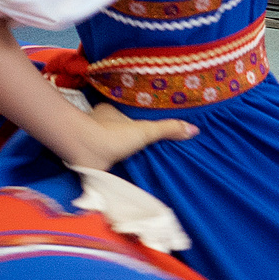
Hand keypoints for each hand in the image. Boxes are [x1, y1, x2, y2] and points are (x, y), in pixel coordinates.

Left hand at [65, 101, 198, 172]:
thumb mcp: (145, 131)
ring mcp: (89, 140)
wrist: (84, 152)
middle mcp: (96, 122)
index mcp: (107, 110)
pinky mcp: (86, 156)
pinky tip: (119, 169)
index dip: (133, 116)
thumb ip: (167, 129)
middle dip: (125, 133)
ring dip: (116, 149)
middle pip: (114, 127)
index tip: (143, 122)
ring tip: (135, 157)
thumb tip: (194, 130)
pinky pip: (100, 157)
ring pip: (105, 141)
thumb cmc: (112, 135)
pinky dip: (108, 163)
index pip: (122, 111)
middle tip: (143, 142)